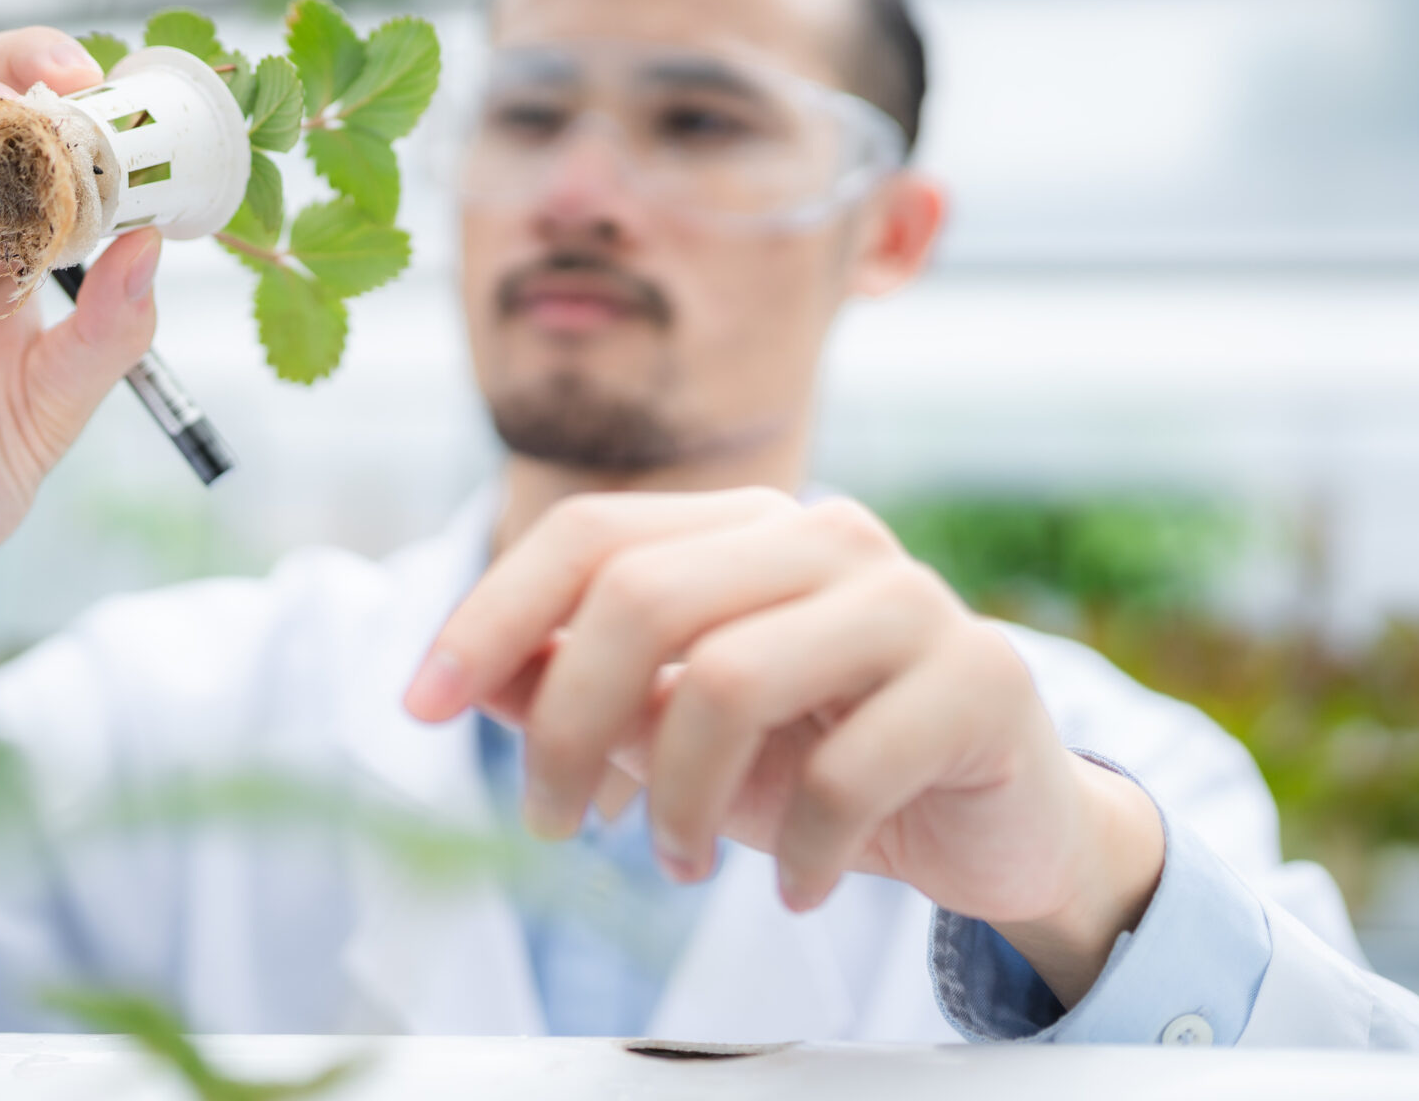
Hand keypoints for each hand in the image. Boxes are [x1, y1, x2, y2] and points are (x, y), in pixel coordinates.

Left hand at [403, 488, 1163, 1005]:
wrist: (999, 822)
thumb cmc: (824, 764)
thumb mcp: (684, 738)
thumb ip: (588, 697)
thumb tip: (478, 681)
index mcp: (746, 527)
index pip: (590, 533)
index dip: (490, 614)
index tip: (418, 708)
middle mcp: (826, 536)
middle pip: (641, 596)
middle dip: (568, 726)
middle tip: (557, 828)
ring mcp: (910, 598)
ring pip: (729, 677)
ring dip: (677, 798)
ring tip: (673, 865)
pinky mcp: (980, 679)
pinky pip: (845, 772)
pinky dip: (796, 853)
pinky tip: (794, 890)